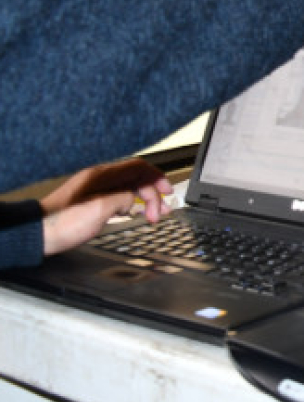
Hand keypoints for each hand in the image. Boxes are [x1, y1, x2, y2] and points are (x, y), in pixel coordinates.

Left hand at [40, 159, 172, 255]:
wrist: (38, 234)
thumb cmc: (63, 222)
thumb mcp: (101, 209)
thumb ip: (124, 199)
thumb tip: (132, 202)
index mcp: (102, 176)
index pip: (138, 167)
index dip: (157, 178)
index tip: (167, 191)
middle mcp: (99, 179)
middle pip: (136, 179)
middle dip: (152, 195)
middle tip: (160, 213)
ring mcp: (95, 189)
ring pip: (129, 189)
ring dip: (144, 201)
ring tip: (154, 216)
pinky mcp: (92, 201)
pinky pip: (119, 197)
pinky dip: (131, 205)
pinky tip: (134, 214)